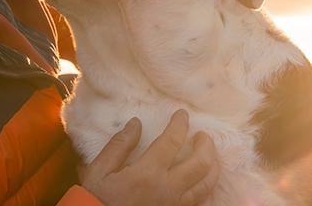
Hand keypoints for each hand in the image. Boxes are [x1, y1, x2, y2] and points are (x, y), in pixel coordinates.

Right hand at [81, 110, 219, 205]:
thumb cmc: (98, 198)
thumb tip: (136, 123)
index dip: (180, 124)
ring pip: (206, 184)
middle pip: (200, 163)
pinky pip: (200, 200)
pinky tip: (204, 178)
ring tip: (208, 154)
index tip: (182, 114)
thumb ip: (119, 145)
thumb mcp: (100, 170)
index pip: (172, 141)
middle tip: (202, 135)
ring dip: (212, 165)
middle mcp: (166, 189)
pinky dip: (207, 186)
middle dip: (206, 144)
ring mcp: (174, 204)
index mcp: (146, 174)